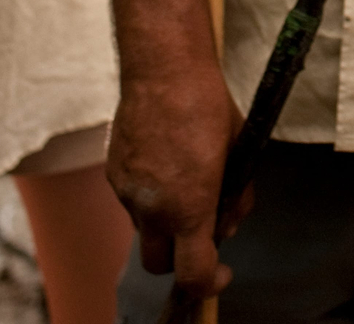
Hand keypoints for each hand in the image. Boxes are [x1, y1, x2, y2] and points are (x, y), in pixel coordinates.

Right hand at [106, 61, 247, 298]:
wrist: (163, 69)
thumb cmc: (207, 105)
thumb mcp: (239, 153)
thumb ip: (236, 197)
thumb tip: (226, 223)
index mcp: (189, 208)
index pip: (194, 275)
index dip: (211, 284)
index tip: (222, 272)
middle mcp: (153, 209)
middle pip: (160, 264)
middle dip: (180, 259)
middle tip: (199, 231)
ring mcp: (128, 193)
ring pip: (144, 229)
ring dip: (164, 221)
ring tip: (182, 176)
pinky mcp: (114, 173)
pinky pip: (132, 200)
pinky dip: (148, 194)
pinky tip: (163, 158)